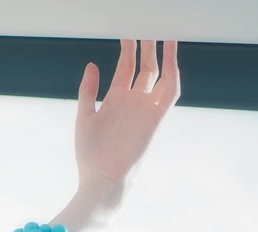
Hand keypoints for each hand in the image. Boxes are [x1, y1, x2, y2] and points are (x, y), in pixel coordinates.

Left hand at [74, 39, 179, 207]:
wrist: (100, 180)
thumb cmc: (90, 156)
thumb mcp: (84, 117)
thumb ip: (88, 91)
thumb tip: (92, 64)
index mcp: (115, 101)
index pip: (126, 67)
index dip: (128, 49)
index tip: (128, 31)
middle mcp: (133, 102)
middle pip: (145, 67)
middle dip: (146, 46)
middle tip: (147, 24)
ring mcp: (145, 109)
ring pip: (158, 75)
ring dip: (161, 55)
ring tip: (161, 34)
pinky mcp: (155, 119)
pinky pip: (170, 93)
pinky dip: (173, 73)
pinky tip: (172, 55)